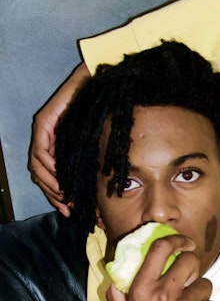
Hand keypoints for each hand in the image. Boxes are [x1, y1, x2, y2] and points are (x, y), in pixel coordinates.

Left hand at [29, 62, 90, 215]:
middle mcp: (45, 141)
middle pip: (39, 176)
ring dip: (51, 185)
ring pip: (36, 167)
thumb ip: (88, 167)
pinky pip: (40, 152)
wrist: (99, 90)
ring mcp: (42, 132)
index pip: (47, 178)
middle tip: (68, 208)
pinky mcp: (43, 124)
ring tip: (66, 195)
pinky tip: (63, 176)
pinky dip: (50, 167)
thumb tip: (93, 194)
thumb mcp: (93, 150)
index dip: (56, 197)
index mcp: (56, 148)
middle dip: (53, 195)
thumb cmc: (102, 117)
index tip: (69, 210)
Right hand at [107, 234, 218, 300]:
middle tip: (192, 280)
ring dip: (201, 296)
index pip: (159, 249)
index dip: (175, 241)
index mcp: (139, 290)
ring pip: (204, 284)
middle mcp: (161, 294)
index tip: (184, 243)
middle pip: (188, 260)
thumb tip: (115, 282)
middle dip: (194, 268)